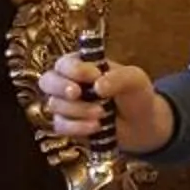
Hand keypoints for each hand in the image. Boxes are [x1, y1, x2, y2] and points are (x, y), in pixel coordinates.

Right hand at [36, 53, 168, 153]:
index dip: (75, 69)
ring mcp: (67, 105)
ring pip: (55, 105)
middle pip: (47, 81)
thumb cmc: (136, 95)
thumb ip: (119, 77)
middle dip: (60, 87)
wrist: (143, 125)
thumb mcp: (135, 79)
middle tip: (77, 93)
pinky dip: (76, 127)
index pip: (65, 63)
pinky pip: (60, 125)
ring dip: (78, 110)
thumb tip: (98, 86)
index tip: (95, 75)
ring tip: (102, 113)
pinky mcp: (68, 125)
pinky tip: (95, 127)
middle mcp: (70, 83)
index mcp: (84, 65)